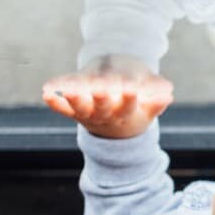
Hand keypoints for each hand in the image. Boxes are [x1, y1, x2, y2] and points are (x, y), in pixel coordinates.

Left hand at [42, 56, 173, 139]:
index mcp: (125, 114)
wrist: (116, 127)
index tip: (130, 87)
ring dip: (74, 99)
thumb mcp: (149, 107)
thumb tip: (168, 94)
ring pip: (80, 109)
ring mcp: (88, 114)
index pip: (128, 105)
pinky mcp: (75, 113)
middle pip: (103, 108)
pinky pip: (64, 111)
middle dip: (101, 97)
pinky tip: (46, 94)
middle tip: (99, 88)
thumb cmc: (135, 109)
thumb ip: (157, 100)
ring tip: (68, 91)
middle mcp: (105, 115)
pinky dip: (54, 104)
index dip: (129, 97)